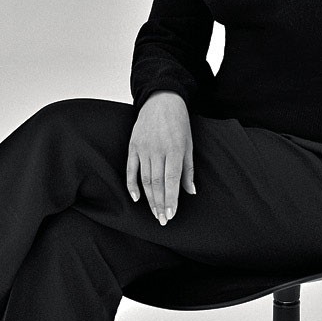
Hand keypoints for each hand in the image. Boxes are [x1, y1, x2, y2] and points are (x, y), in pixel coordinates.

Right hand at [126, 91, 196, 224]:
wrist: (161, 100)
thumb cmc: (179, 122)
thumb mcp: (189, 144)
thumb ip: (188, 169)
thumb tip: (191, 191)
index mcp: (175, 149)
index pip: (171, 180)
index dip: (171, 199)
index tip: (171, 214)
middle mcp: (158, 150)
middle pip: (157, 183)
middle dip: (160, 204)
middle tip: (163, 220)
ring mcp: (143, 148)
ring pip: (145, 179)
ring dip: (149, 199)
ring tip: (154, 213)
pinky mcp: (133, 146)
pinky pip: (130, 169)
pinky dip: (132, 184)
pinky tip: (136, 198)